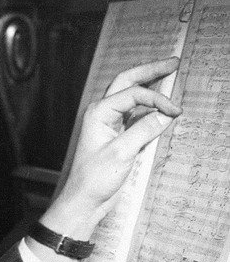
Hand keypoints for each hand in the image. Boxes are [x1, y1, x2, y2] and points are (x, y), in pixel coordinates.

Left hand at [44, 57, 182, 238]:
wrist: (84, 200)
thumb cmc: (94, 178)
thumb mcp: (122, 153)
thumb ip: (144, 130)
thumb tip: (165, 115)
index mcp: (98, 112)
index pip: (133, 94)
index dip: (157, 99)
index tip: (176, 111)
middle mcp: (102, 113)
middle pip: (127, 82)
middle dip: (150, 71)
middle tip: (173, 61)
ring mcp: (110, 123)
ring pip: (131, 96)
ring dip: (149, 85)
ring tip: (169, 73)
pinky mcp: (117, 135)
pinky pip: (135, 114)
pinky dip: (149, 107)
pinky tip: (161, 104)